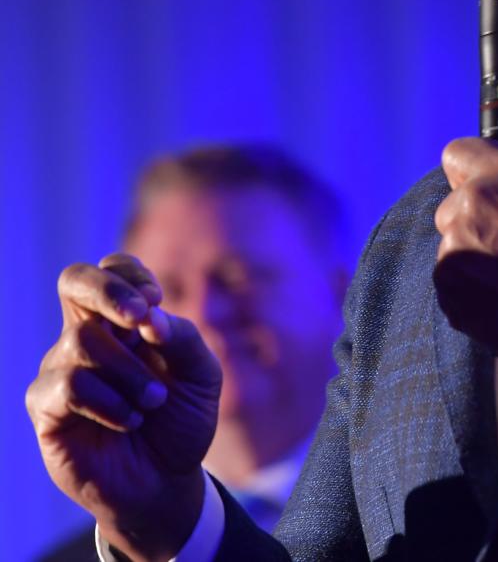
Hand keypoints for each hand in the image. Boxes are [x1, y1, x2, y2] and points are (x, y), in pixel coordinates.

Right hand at [25, 253, 221, 561]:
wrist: (167, 479)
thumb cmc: (182, 418)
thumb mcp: (201, 373)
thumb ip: (182, 337)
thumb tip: (149, 316)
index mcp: (124, 319)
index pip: (112, 268)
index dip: (129, 274)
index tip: (156, 301)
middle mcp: (87, 334)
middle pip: (74, 281)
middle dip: (108, 290)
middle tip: (141, 317)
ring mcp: (61, 369)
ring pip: (84, 340)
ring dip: (131, 373)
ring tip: (152, 402)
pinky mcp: (46, 408)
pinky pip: (70, 386)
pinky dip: (110, 402)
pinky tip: (129, 420)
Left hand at [434, 138, 497, 364]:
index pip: (458, 153)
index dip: (471, 170)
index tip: (484, 186)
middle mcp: (468, 208)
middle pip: (453, 206)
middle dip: (474, 219)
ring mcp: (454, 253)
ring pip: (453, 247)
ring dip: (474, 258)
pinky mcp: (450, 293)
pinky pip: (454, 285)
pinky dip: (473, 291)